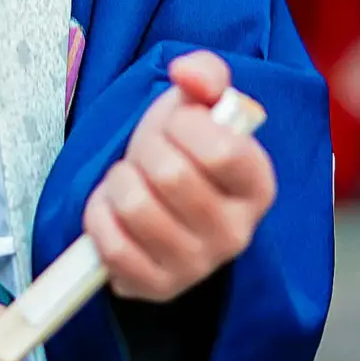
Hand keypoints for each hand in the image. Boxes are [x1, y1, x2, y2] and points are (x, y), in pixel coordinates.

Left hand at [83, 51, 276, 302]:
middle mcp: (237, 234)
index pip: (222, 151)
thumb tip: (188, 74)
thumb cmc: (182, 146)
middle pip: (170, 176)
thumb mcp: (198, 100)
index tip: (179, 125)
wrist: (155, 190)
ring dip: (120, 181)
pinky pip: (111, 245)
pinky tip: (116, 212)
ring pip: (135, 207)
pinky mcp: (156, 287)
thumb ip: (205, 73)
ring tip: (134, 181)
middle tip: (149, 154)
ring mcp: (197, 266)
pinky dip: (100, 216)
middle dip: (146, 150)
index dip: (185, 126)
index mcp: (258, 185)